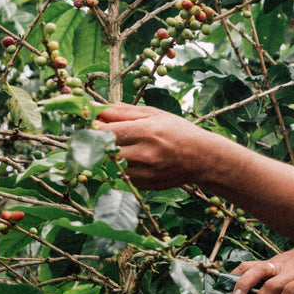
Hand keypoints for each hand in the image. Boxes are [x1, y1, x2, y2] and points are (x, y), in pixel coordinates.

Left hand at [95, 102, 223, 189]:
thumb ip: (123, 112)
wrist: (203, 158)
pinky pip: (121, 177)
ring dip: (107, 157)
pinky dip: (118, 168)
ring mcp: (146, 172)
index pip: (106, 131)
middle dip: (97, 142)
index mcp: (147, 131)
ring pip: (110, 166)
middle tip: (97, 136)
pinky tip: (127, 160)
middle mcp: (145, 154)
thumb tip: (96, 109)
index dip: (93, 127)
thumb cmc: (178, 131)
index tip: (90, 123)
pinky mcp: (146, 184)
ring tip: (114, 147)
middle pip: (104, 150)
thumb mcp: (154, 114)